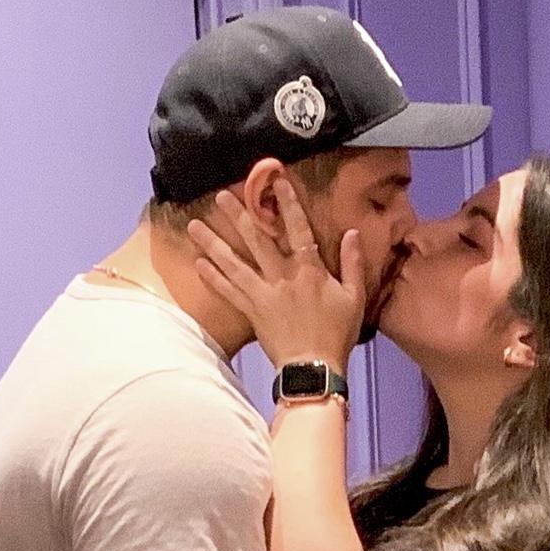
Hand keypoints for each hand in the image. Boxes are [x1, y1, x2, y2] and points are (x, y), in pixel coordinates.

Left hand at [187, 182, 364, 368]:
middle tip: (221, 196)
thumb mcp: (355, 297)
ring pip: (234, 263)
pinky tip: (198, 263)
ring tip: (195, 225)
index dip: (289, 204)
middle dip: (239, 216)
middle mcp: (282, 277)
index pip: (298, 229)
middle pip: (257, 240)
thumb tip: (352, 233)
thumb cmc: (337, 333)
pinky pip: (228, 292)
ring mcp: (263, 294)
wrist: (313, 368)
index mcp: (310, 270)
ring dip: (213, 243)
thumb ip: (353, 263)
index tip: (278, 182)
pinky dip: (212, 278)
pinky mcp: (251, 312)